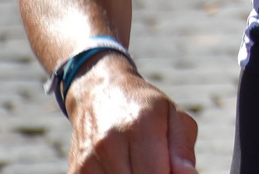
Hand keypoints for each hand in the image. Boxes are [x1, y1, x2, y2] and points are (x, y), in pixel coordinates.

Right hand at [64, 53, 197, 172]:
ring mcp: (88, 160)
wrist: (99, 93)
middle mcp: (110, 142)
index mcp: (141, 125)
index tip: (170, 170)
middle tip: (157, 165)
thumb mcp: (173, 117)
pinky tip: (124, 167)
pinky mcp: (76, 172)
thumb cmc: (145, 108)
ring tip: (141, 164)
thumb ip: (182, 150)